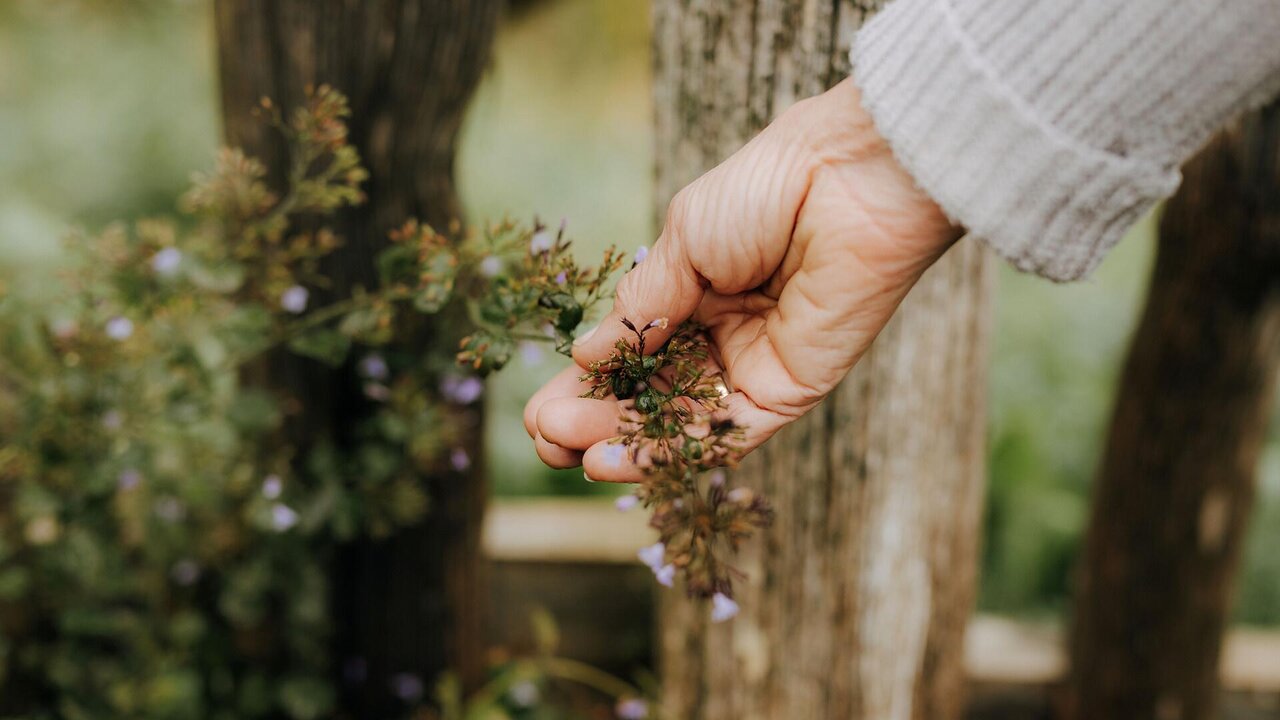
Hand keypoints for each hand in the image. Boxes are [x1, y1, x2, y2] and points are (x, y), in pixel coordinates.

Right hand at [524, 78, 958, 481]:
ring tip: (569, 453)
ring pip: (680, 423)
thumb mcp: (682, 243)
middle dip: (595, 422)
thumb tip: (585, 355)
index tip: (540, 410)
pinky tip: (619, 458)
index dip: (585, 385)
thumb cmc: (765, 190)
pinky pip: (726, 435)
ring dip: (624, 442)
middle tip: (546, 441)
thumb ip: (640, 307)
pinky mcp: (788, 391)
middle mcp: (722, 335)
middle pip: (649, 396)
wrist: (846, 181)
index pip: (630, 353)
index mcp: (694, 292)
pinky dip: (672, 451)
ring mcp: (754, 366)